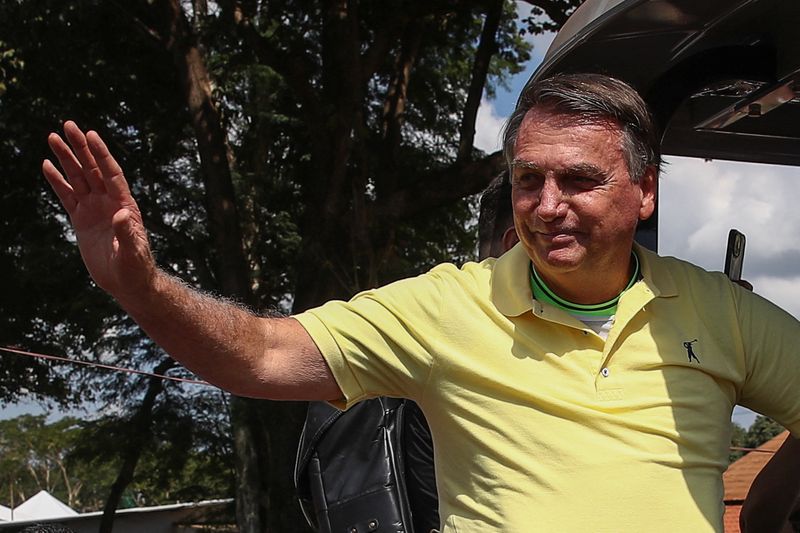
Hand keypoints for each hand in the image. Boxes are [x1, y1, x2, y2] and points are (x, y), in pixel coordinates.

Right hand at [42, 121, 155, 298]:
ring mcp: (95, 208)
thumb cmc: (136, 268)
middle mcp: (109, 202)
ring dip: (67, 158)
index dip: (102, 155)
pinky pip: (67, 195)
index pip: (112, 174)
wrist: (127, 281)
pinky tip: (47, 165)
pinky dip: (57, 180)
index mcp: (125, 204)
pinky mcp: (82, 219)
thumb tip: (122, 213)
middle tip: (68, 125)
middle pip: (93, 169)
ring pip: (78, 177)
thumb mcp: (133, 252)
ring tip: (53, 137)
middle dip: (81, 147)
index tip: (91, 135)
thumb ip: (128, 233)